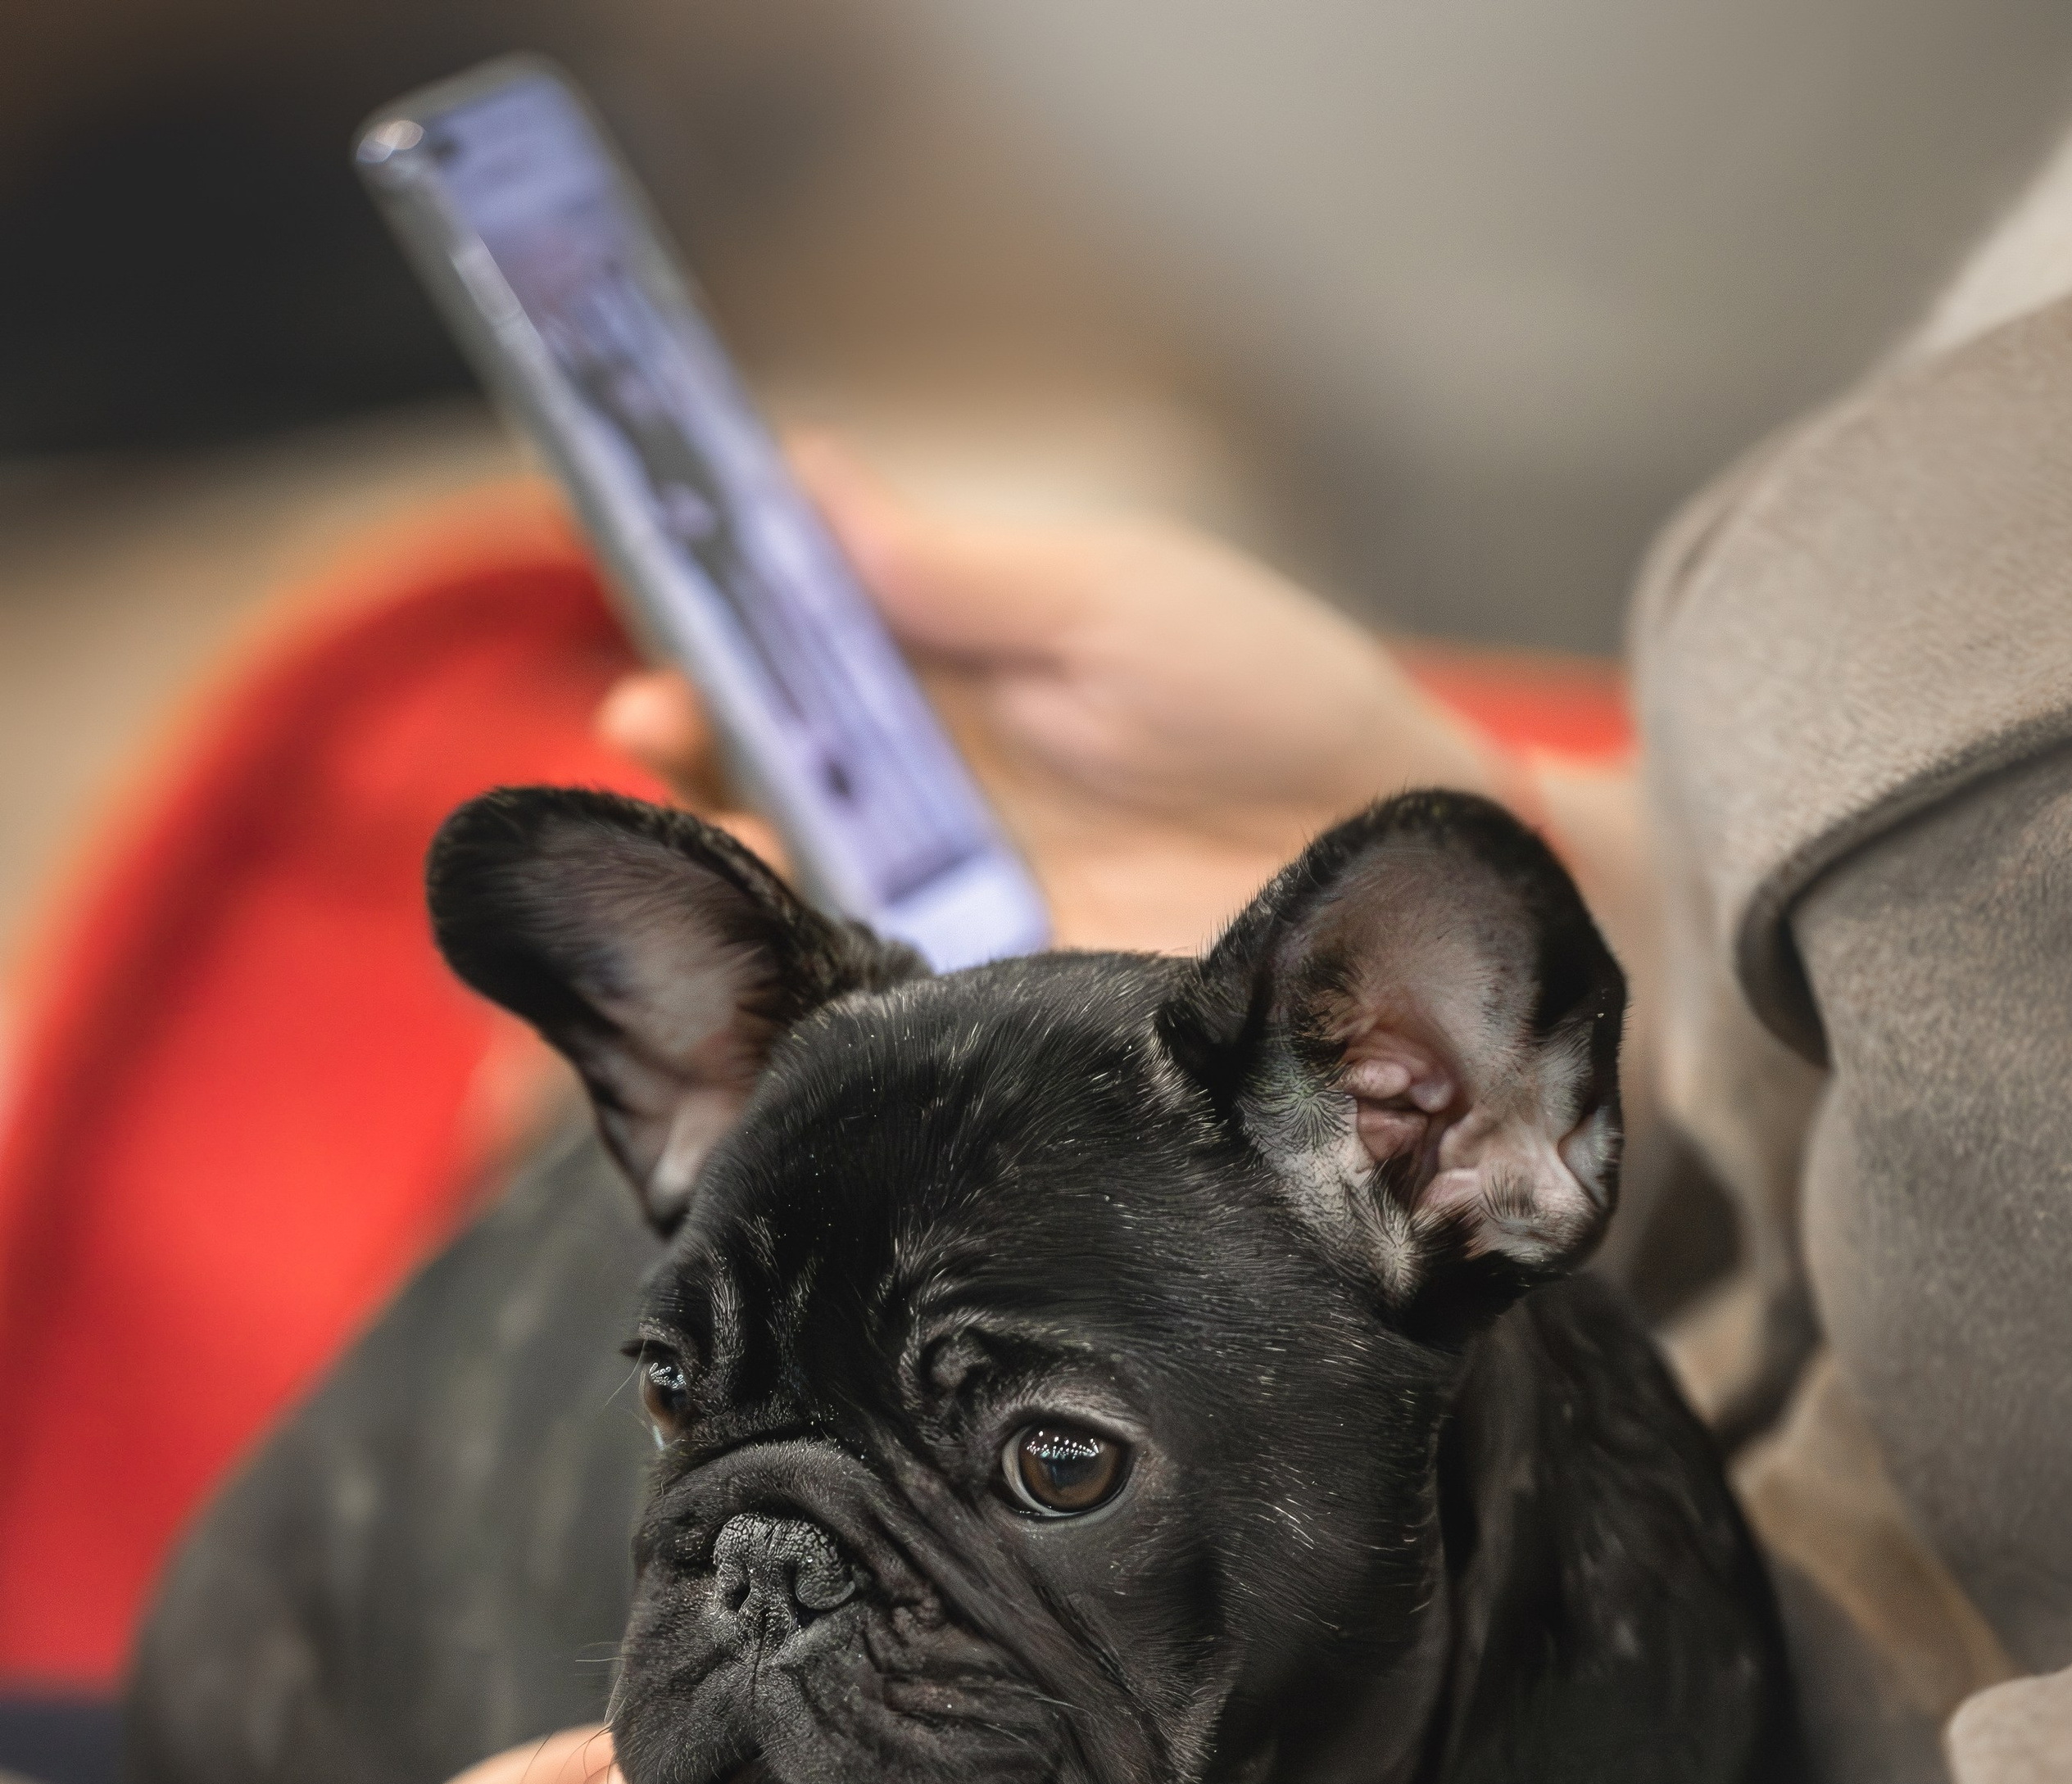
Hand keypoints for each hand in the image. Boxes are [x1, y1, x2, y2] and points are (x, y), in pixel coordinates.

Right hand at [595, 432, 1519, 954]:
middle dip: (696, 759)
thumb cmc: (1279, 696)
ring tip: (726, 849)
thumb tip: (802, 480)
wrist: (1406, 852)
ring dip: (748, 874)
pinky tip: (806, 959)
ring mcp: (956, 911)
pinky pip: (883, 1000)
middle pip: (767, 783)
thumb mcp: (1112, 601)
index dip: (706, 646)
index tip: (656, 641)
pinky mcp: (997, 1007)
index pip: (784, 661)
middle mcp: (929, 800)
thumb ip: (957, 570)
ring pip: (807, 896)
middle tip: (660, 726)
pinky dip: (829, 983)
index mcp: (941, 681)